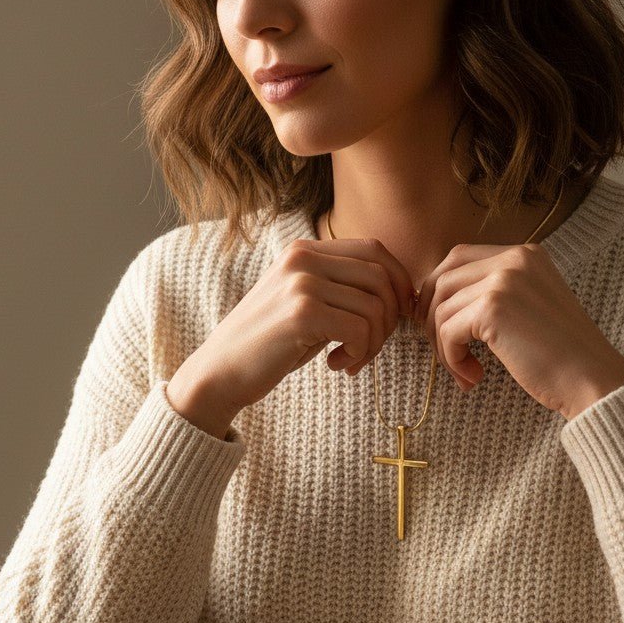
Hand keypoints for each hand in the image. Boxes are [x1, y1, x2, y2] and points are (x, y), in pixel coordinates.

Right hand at [170, 235, 415, 425]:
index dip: (398, 283)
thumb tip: (403, 293)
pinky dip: (360, 353)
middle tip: (368, 348)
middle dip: (389, 318)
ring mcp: (302, 283)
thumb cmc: (268, 345)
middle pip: (382, 277)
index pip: (375, 250)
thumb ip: (341, 290)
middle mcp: (303, 258)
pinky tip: (337, 365)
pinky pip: (361, 330)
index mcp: (304, 250)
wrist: (220, 372)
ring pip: (376, 307)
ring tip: (349, 360)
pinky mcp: (302, 313)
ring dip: (373, 343)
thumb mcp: (304, 305)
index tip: (396, 316)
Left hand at [416, 243, 623, 419]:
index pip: (457, 259)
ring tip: (466, 372)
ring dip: (443, 346)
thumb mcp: (526, 309)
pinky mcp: (492, 308)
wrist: (591, 378)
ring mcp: (503, 280)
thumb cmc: (559, 355)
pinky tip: (473, 376)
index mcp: (524, 254)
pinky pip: (447, 331)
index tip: (440, 328)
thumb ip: (490, 294)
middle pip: (442, 279)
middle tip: (445, 353)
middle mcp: (514, 258)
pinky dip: (451, 359)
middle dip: (432, 319)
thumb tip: (430, 301)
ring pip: (441, 309)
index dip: (438, 294)